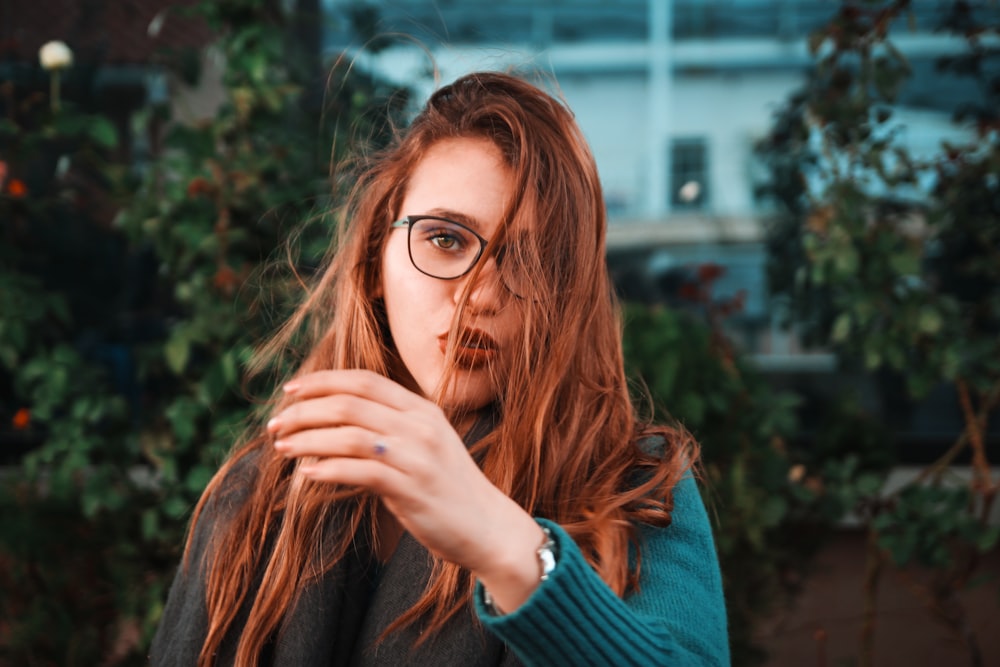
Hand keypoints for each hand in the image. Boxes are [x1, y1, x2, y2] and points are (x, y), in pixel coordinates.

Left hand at [268, 369, 543, 606]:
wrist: (489, 527)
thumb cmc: (450, 488)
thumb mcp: (427, 444)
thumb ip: (391, 427)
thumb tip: (336, 421)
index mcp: (422, 409)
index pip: (364, 380)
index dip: (322, 381)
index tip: (289, 390)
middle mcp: (420, 426)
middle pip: (350, 404)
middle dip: (305, 411)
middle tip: (275, 424)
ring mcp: (417, 457)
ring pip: (349, 435)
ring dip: (308, 440)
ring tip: (282, 447)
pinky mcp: (412, 489)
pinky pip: (361, 472)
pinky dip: (328, 470)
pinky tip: (306, 474)